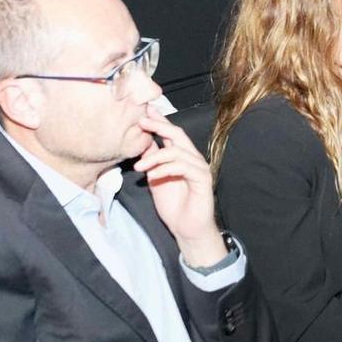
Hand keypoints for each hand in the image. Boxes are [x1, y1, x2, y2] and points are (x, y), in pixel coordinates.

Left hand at [129, 105, 220, 256]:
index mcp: (182, 157)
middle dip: (159, 126)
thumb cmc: (174, 206)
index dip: (159, 122)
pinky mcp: (203, 179)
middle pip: (178, 135)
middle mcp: (193, 159)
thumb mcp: (155, 179)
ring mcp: (200, 168)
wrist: (187, 230)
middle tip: (141, 121)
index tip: (144, 112)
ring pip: (177, 151)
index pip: (171, 134)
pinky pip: (182, 167)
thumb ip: (151, 161)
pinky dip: (165, 169)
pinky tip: (152, 177)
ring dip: (155, 157)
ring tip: (138, 167)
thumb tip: (142, 142)